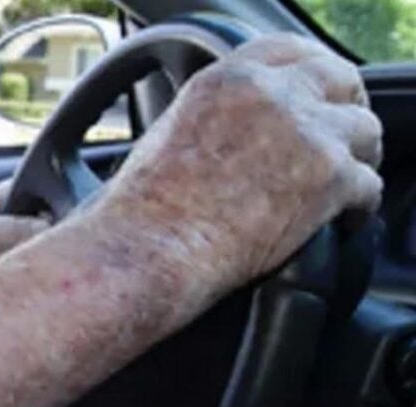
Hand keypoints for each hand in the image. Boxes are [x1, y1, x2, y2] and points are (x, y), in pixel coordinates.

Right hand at [86, 34, 382, 302]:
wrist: (150, 253)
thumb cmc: (139, 219)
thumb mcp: (161, 143)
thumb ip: (202, 126)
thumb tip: (211, 147)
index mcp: (227, 82)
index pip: (287, 51)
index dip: (309, 73)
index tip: (314, 95)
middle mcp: (271, 96)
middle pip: (338, 79)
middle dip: (344, 108)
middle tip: (342, 140)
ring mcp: (306, 134)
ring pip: (363, 130)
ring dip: (359, 157)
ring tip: (349, 184)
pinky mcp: (329, 178)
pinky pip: (369, 185)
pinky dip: (360, 207)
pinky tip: (346, 222)